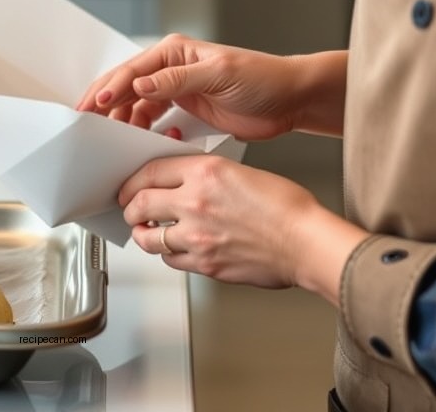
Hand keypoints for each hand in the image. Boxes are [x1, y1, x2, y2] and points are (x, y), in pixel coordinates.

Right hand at [76, 34, 303, 140]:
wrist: (290, 99)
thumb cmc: (261, 78)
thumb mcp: (219, 75)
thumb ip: (178, 80)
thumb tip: (142, 84)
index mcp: (174, 52)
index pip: (133, 71)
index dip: (110, 88)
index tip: (94, 107)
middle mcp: (170, 69)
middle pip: (127, 87)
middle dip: (105, 105)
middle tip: (86, 125)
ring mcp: (177, 91)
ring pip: (137, 107)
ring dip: (123, 122)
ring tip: (110, 142)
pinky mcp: (186, 111)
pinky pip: (154, 122)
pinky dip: (145, 134)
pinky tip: (144, 146)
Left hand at [119, 154, 366, 299]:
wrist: (306, 242)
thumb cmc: (286, 206)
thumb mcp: (239, 171)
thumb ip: (204, 174)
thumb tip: (180, 181)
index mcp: (203, 172)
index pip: (149, 171)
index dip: (132, 180)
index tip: (130, 185)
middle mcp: (194, 202)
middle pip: (139, 203)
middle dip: (129, 207)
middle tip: (129, 209)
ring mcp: (197, 236)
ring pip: (148, 237)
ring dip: (142, 234)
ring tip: (145, 231)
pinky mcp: (205, 264)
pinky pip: (170, 260)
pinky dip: (166, 254)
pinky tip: (172, 248)